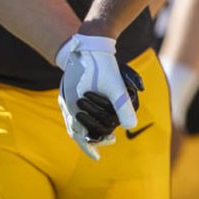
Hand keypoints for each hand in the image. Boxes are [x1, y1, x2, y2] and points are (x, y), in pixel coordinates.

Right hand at [56, 34, 141, 158]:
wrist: (88, 41)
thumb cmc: (101, 63)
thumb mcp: (114, 84)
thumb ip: (122, 106)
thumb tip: (132, 126)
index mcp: (73, 105)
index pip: (78, 135)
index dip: (88, 148)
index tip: (98, 158)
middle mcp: (66, 103)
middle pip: (75, 129)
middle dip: (90, 139)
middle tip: (108, 142)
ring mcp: (66, 96)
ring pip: (74, 120)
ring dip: (88, 128)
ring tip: (104, 131)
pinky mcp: (70, 88)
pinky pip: (75, 109)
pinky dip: (85, 116)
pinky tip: (96, 114)